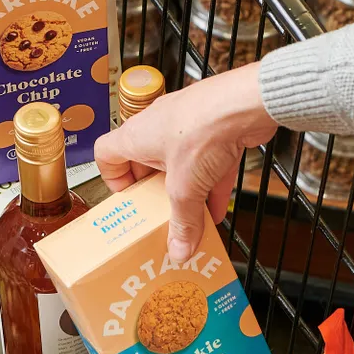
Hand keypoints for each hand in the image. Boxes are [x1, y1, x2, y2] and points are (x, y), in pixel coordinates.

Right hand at [94, 62, 276, 261]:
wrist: (247, 103)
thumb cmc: (204, 128)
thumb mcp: (186, 187)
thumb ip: (182, 222)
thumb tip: (178, 250)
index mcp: (137, 136)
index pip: (106, 153)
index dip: (112, 178)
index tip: (128, 199)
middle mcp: (158, 128)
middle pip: (146, 163)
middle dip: (155, 192)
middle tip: (160, 213)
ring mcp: (187, 127)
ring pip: (180, 165)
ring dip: (186, 192)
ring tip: (191, 217)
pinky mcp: (215, 131)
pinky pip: (207, 163)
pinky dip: (211, 185)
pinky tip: (217, 210)